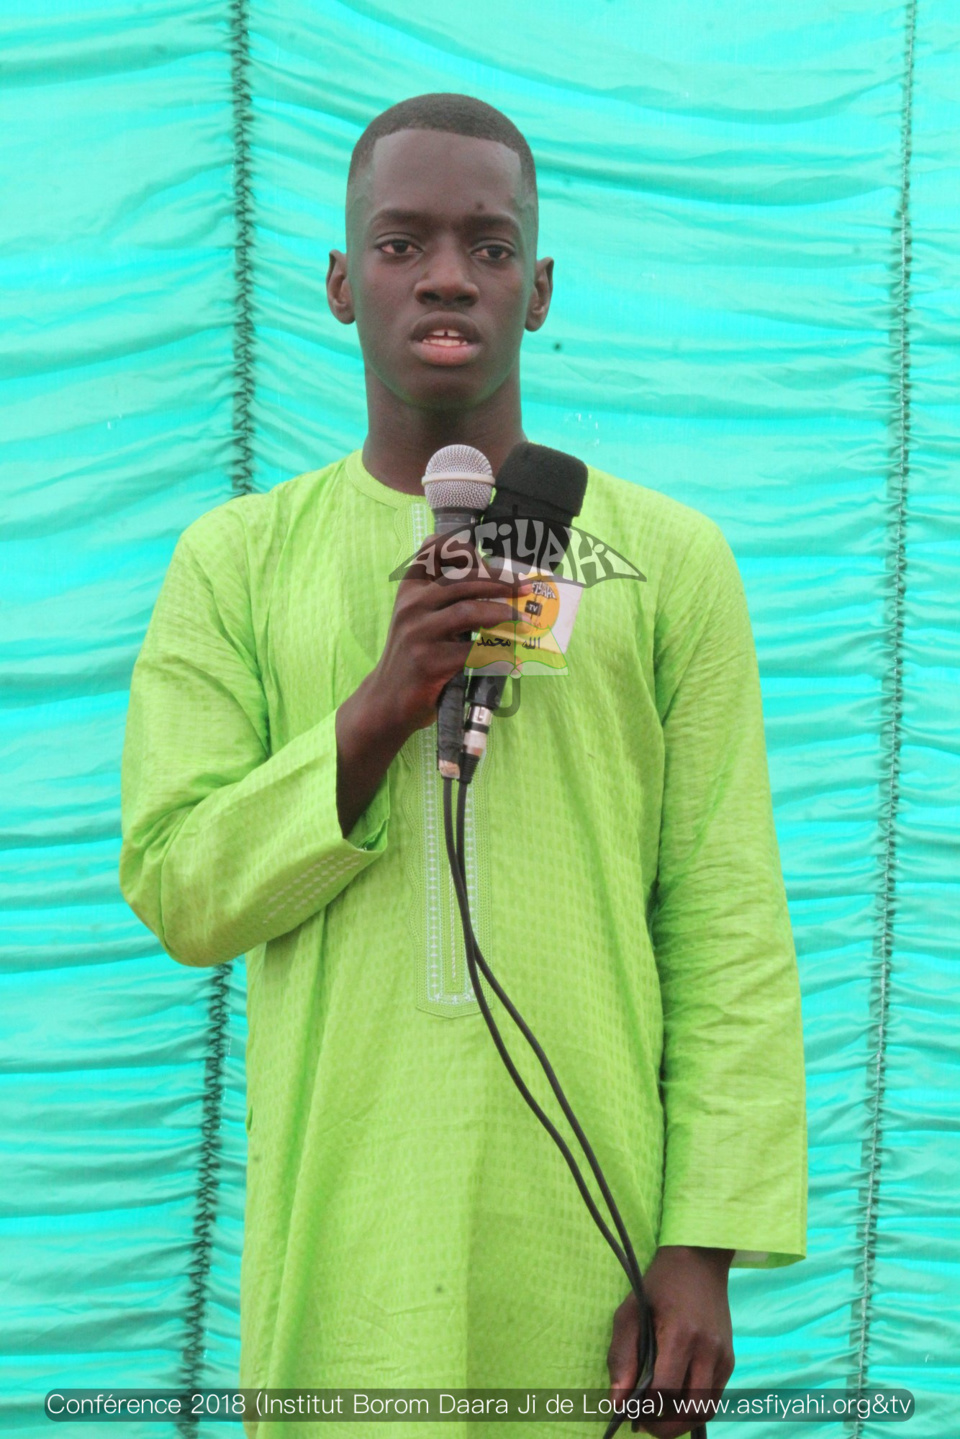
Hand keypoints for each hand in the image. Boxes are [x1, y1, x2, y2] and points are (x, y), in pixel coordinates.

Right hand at [365, 531, 529, 734]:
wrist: (387, 699)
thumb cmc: (412, 656)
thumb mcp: (419, 619)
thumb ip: (445, 600)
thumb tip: (497, 586)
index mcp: (410, 590)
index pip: (432, 550)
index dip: (462, 548)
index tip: (490, 562)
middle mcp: (412, 606)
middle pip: (462, 579)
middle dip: (500, 582)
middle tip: (524, 590)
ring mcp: (419, 633)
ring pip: (468, 610)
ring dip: (502, 613)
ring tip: (521, 619)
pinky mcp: (429, 661)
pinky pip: (472, 650)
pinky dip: (497, 652)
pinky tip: (511, 656)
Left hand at [607, 1246, 734, 1436]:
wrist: (699, 1261)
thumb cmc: (658, 1285)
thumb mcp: (630, 1312)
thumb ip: (622, 1357)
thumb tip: (617, 1402)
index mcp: (680, 1335)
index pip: (665, 1391)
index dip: (646, 1411)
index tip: (630, 1412)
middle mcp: (707, 1349)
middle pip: (689, 1409)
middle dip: (665, 1426)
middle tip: (645, 1424)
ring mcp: (723, 1356)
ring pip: (705, 1409)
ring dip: (681, 1421)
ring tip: (660, 1416)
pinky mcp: (730, 1360)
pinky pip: (714, 1397)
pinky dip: (694, 1407)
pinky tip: (676, 1399)